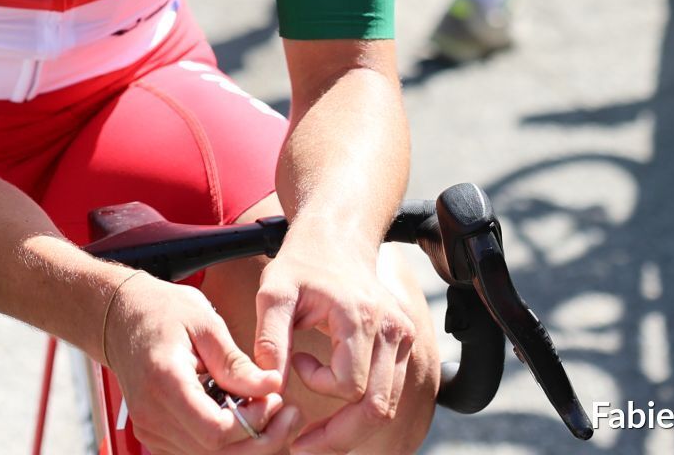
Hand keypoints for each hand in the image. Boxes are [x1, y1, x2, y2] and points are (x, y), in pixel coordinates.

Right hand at [105, 273, 302, 453]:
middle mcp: (152, 415)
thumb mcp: (204, 323)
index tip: (275, 398)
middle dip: (260, 439)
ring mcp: (150, 430)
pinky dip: (227, 443)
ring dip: (247, 444)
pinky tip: (244, 418)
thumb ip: (236, 361)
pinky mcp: (156, 435)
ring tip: (271, 413)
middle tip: (288, 413)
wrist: (122, 317)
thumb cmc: (162, 312)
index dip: (253, 423)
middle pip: (215, 454)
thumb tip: (272, 386)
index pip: (215, 431)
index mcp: (164, 382)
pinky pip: (197, 453)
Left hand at [253, 237, 416, 453]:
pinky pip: (389, 394)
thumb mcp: (275, 291)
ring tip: (314, 435)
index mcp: (361, 316)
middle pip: (377, 407)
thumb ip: (271, 338)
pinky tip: (334, 408)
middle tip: (301, 447)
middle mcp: (392, 329)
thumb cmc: (302, 264)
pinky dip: (362, 411)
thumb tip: (271, 385)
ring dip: (350, 428)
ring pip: (387, 407)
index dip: (317, 386)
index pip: (349, 384)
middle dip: (338, 436)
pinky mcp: (403, 344)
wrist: (337, 239)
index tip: (295, 363)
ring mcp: (403, 338)